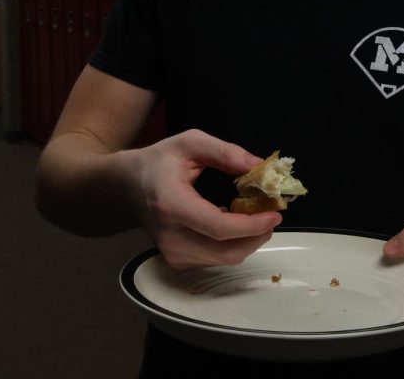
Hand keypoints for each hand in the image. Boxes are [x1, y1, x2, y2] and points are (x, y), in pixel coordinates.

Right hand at [128, 129, 281, 268]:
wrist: (127, 187)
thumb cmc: (160, 162)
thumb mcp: (190, 143)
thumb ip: (225, 152)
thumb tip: (259, 165)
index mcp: (171, 204)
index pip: (218, 228)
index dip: (252, 225)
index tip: (275, 212)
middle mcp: (170, 236)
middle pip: (226, 251)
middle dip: (257, 235)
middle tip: (272, 214)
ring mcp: (172, 253)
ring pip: (225, 259)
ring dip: (249, 240)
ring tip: (255, 215)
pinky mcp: (177, 261)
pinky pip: (216, 259)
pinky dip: (233, 243)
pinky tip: (232, 223)